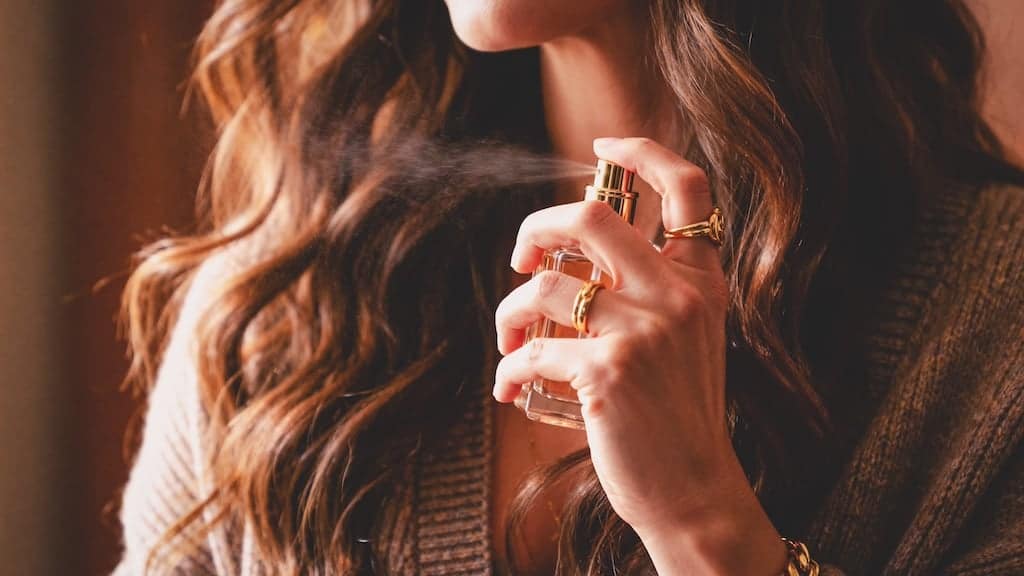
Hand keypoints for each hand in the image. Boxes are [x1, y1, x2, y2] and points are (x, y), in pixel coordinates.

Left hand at [492, 137, 786, 574]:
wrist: (694, 491)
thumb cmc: (675, 416)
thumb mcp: (683, 339)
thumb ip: (646, 292)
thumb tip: (560, 260)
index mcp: (699, 281)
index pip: (688, 188)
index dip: (643, 151)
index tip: (604, 145)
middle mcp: (678, 295)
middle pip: (591, 215)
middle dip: (536, 227)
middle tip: (521, 259)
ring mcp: (645, 331)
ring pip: (543, 288)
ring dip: (508, 314)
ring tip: (509, 343)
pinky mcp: (609, 372)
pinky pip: (531, 352)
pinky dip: (508, 369)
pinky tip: (508, 389)